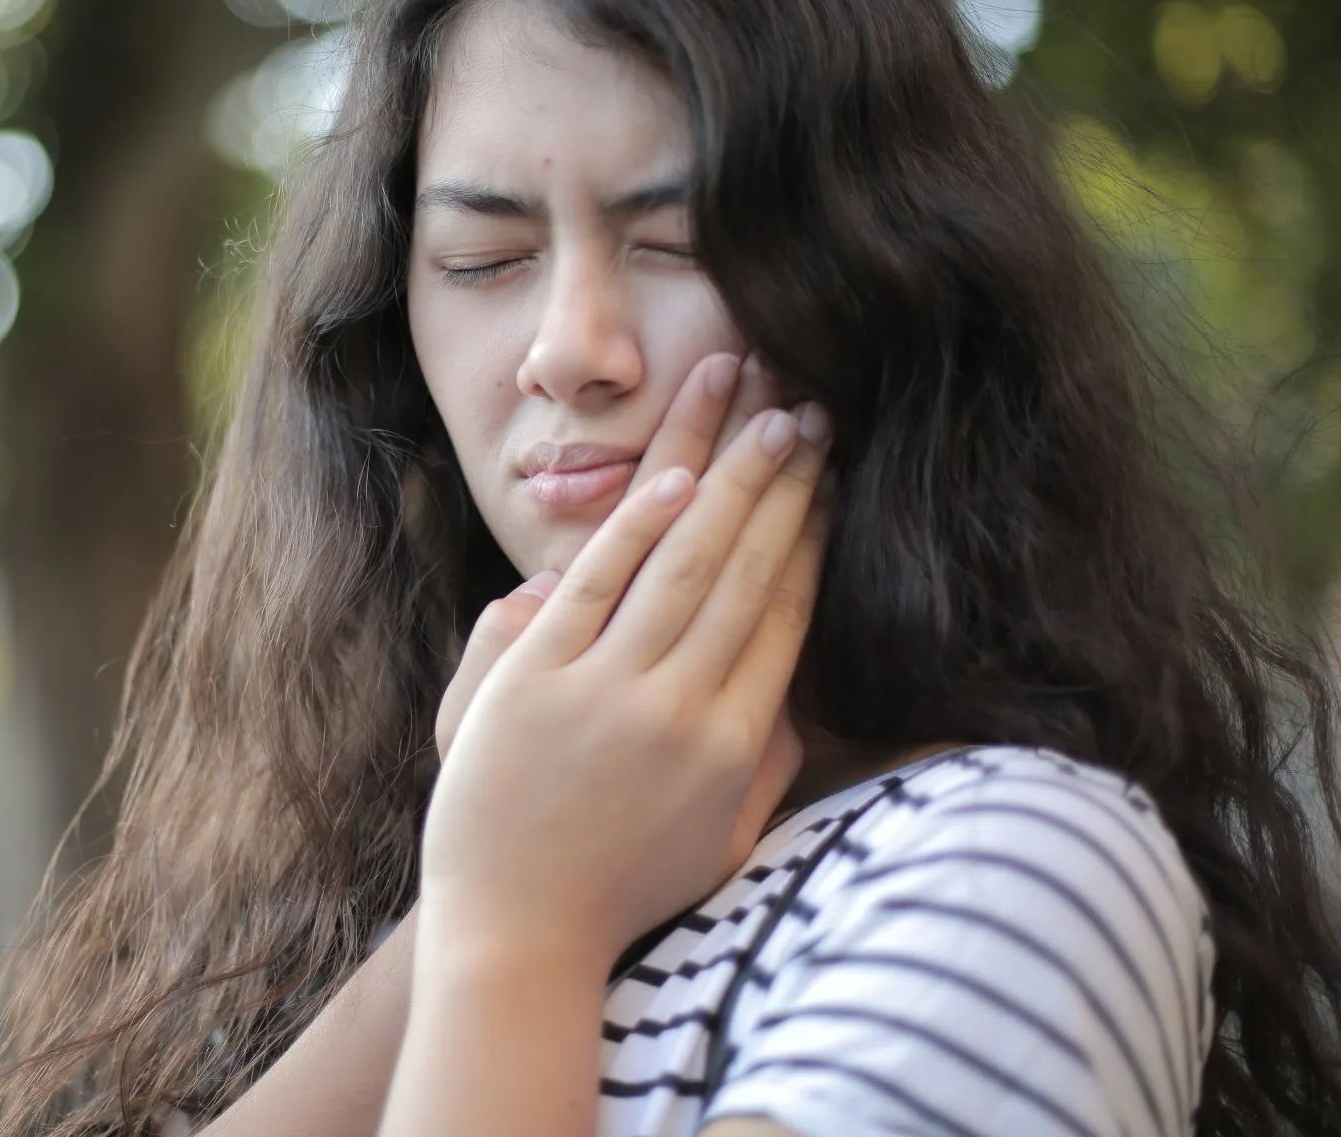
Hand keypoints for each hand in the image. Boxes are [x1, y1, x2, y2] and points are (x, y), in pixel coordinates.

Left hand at [420, 361, 834, 964]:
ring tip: (759, 415)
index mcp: (736, 746)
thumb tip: (799, 683)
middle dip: (783, 487)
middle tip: (811, 416)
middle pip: (746, 573)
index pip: (785, 615)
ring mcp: (609, 693)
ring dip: (726, 483)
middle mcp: (684, 711)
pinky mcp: (537, 683)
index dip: (812, 539)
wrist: (518, 934)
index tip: (833, 480)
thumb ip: (769, 763)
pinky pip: (595, 588)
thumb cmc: (623, 890)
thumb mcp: (723, 840)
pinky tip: (673, 480)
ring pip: (683, 566)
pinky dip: (634, 530)